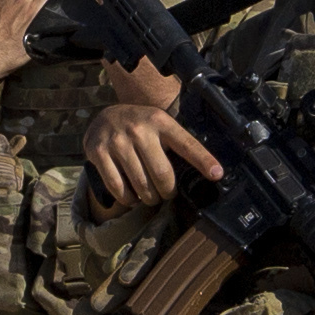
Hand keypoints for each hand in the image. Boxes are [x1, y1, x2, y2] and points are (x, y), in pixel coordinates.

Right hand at [81, 97, 221, 214]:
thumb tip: (206, 171)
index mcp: (160, 122)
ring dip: (148, 198)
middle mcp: (139, 129)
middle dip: (167, 192)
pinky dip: (127, 198)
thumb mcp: (160, 125)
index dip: (203, 160)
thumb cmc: (140, 127)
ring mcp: (117, 141)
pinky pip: (117, 187)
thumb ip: (176, 143)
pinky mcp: (98, 152)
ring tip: (149, 197)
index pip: (186, 144)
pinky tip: (131, 197)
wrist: (104, 116)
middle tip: (166, 194)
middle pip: (162, 174)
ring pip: (140, 184)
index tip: (217, 174)